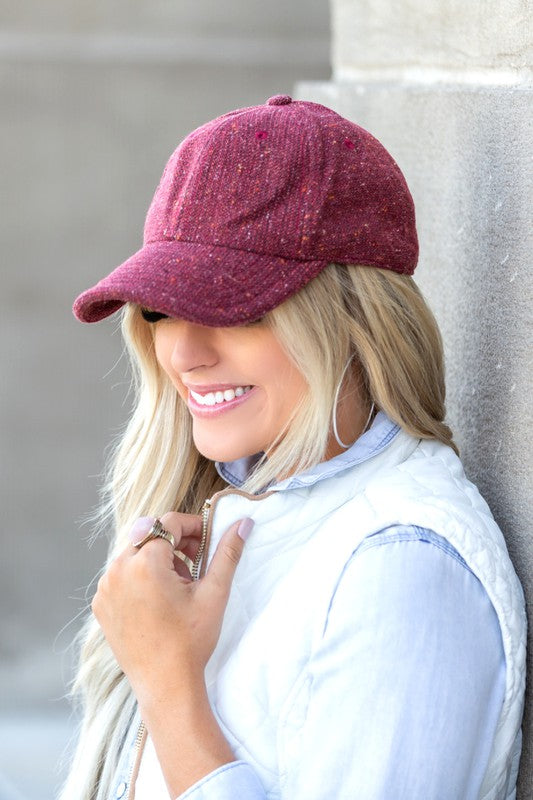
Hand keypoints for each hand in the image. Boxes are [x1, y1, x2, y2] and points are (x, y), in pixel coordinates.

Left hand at [91, 512, 253, 704]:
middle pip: (150, 536)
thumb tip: (243, 524)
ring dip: (158, 560)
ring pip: (135, 554)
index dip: (193, 527)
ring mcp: (106, 588)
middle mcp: (118, 569)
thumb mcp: (214, 593)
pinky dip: (140, 578)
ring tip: (178, 587)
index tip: (207, 542)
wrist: (165, 685)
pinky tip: (159, 601)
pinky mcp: (101, 604)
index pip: (169, 523)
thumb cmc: (191, 641)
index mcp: (145, 563)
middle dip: (175, 544)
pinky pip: (121, 575)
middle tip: (195, 566)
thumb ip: (227, 552)